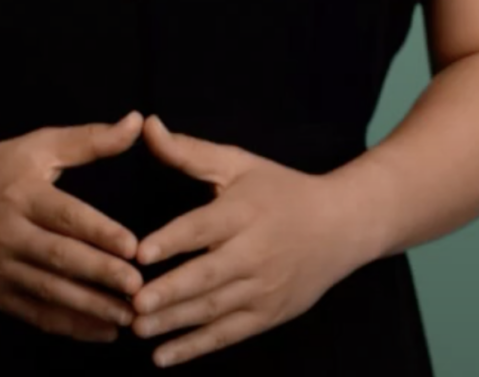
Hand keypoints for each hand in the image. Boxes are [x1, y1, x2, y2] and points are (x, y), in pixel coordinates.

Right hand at [0, 111, 148, 342]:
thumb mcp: (37, 146)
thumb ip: (89, 139)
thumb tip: (137, 121)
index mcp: (22, 196)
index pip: (65, 216)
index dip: (99, 232)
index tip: (133, 246)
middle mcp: (8, 235)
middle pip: (58, 258)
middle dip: (99, 274)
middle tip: (138, 286)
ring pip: (48, 292)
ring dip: (90, 307)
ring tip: (129, 315)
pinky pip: (34, 314)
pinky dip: (68, 326)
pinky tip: (102, 332)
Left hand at [125, 113, 376, 366]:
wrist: (344, 226)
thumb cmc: (282, 191)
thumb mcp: (240, 164)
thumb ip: (190, 151)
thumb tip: (148, 124)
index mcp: (245, 211)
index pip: (205, 226)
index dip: (173, 239)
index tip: (141, 251)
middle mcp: (256, 250)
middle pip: (209, 274)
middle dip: (171, 290)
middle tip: (133, 302)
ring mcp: (265, 286)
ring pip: (214, 308)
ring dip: (174, 321)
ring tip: (136, 328)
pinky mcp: (269, 313)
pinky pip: (229, 333)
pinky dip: (196, 347)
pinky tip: (163, 357)